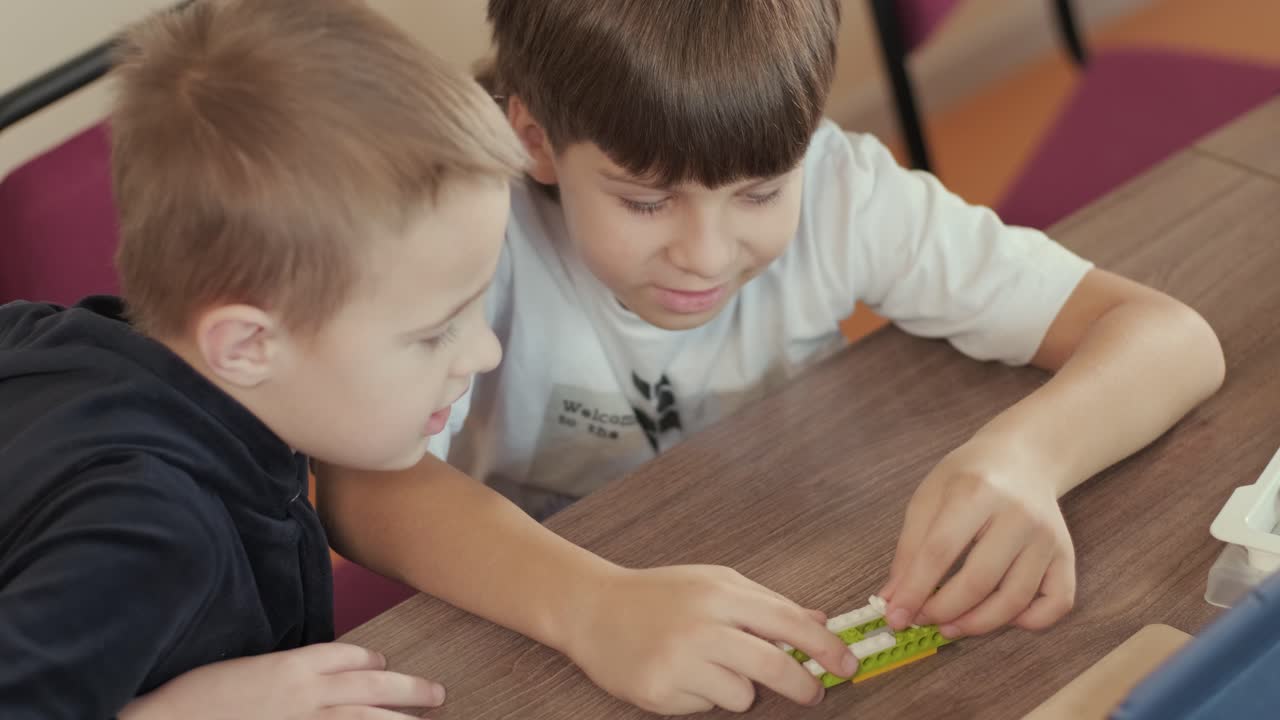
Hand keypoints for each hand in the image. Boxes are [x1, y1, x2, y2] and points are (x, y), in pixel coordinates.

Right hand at [119, 643, 443, 719]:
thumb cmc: (193, 699)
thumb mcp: (244, 674)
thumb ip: (278, 676)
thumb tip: (300, 681)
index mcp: (291, 665)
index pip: (347, 655)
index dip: (369, 660)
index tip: (383, 663)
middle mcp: (306, 694)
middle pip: (372, 687)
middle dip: (409, 689)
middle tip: (437, 695)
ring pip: (366, 717)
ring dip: (399, 719)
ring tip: (425, 719)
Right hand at [563, 564, 859, 713]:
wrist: (593, 609)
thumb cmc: (659, 594)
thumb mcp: (714, 584)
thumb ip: (767, 603)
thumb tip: (819, 622)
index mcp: (719, 593)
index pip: (786, 621)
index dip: (824, 646)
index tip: (847, 663)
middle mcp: (701, 626)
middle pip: (773, 665)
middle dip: (803, 685)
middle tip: (813, 692)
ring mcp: (679, 661)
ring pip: (742, 695)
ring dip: (738, 688)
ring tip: (708, 667)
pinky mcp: (660, 691)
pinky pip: (707, 706)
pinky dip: (703, 696)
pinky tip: (680, 675)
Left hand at [879, 435, 1075, 637]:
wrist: (1023, 459)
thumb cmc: (969, 478)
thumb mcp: (929, 498)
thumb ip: (910, 548)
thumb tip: (894, 599)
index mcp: (977, 491)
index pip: (940, 551)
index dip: (915, 590)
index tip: (895, 616)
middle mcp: (1019, 515)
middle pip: (979, 580)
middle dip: (943, 611)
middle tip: (921, 620)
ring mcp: (1048, 537)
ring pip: (1015, 600)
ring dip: (977, 624)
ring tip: (949, 626)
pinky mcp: (1067, 555)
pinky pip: (1056, 604)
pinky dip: (1028, 622)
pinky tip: (999, 615)